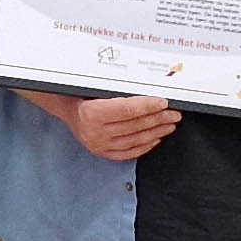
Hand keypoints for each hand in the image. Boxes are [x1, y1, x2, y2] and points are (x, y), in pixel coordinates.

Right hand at [26, 90, 177, 163]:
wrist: (66, 108)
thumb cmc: (82, 94)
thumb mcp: (95, 87)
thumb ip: (119, 91)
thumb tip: (149, 91)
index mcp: (91, 113)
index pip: (127, 110)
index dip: (148, 106)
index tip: (164, 102)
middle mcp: (94, 132)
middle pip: (134, 125)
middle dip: (158, 118)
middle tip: (174, 113)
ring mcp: (98, 145)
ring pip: (134, 139)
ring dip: (155, 132)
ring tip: (169, 124)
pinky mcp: (102, 153)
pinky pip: (128, 152)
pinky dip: (144, 146)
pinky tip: (155, 138)